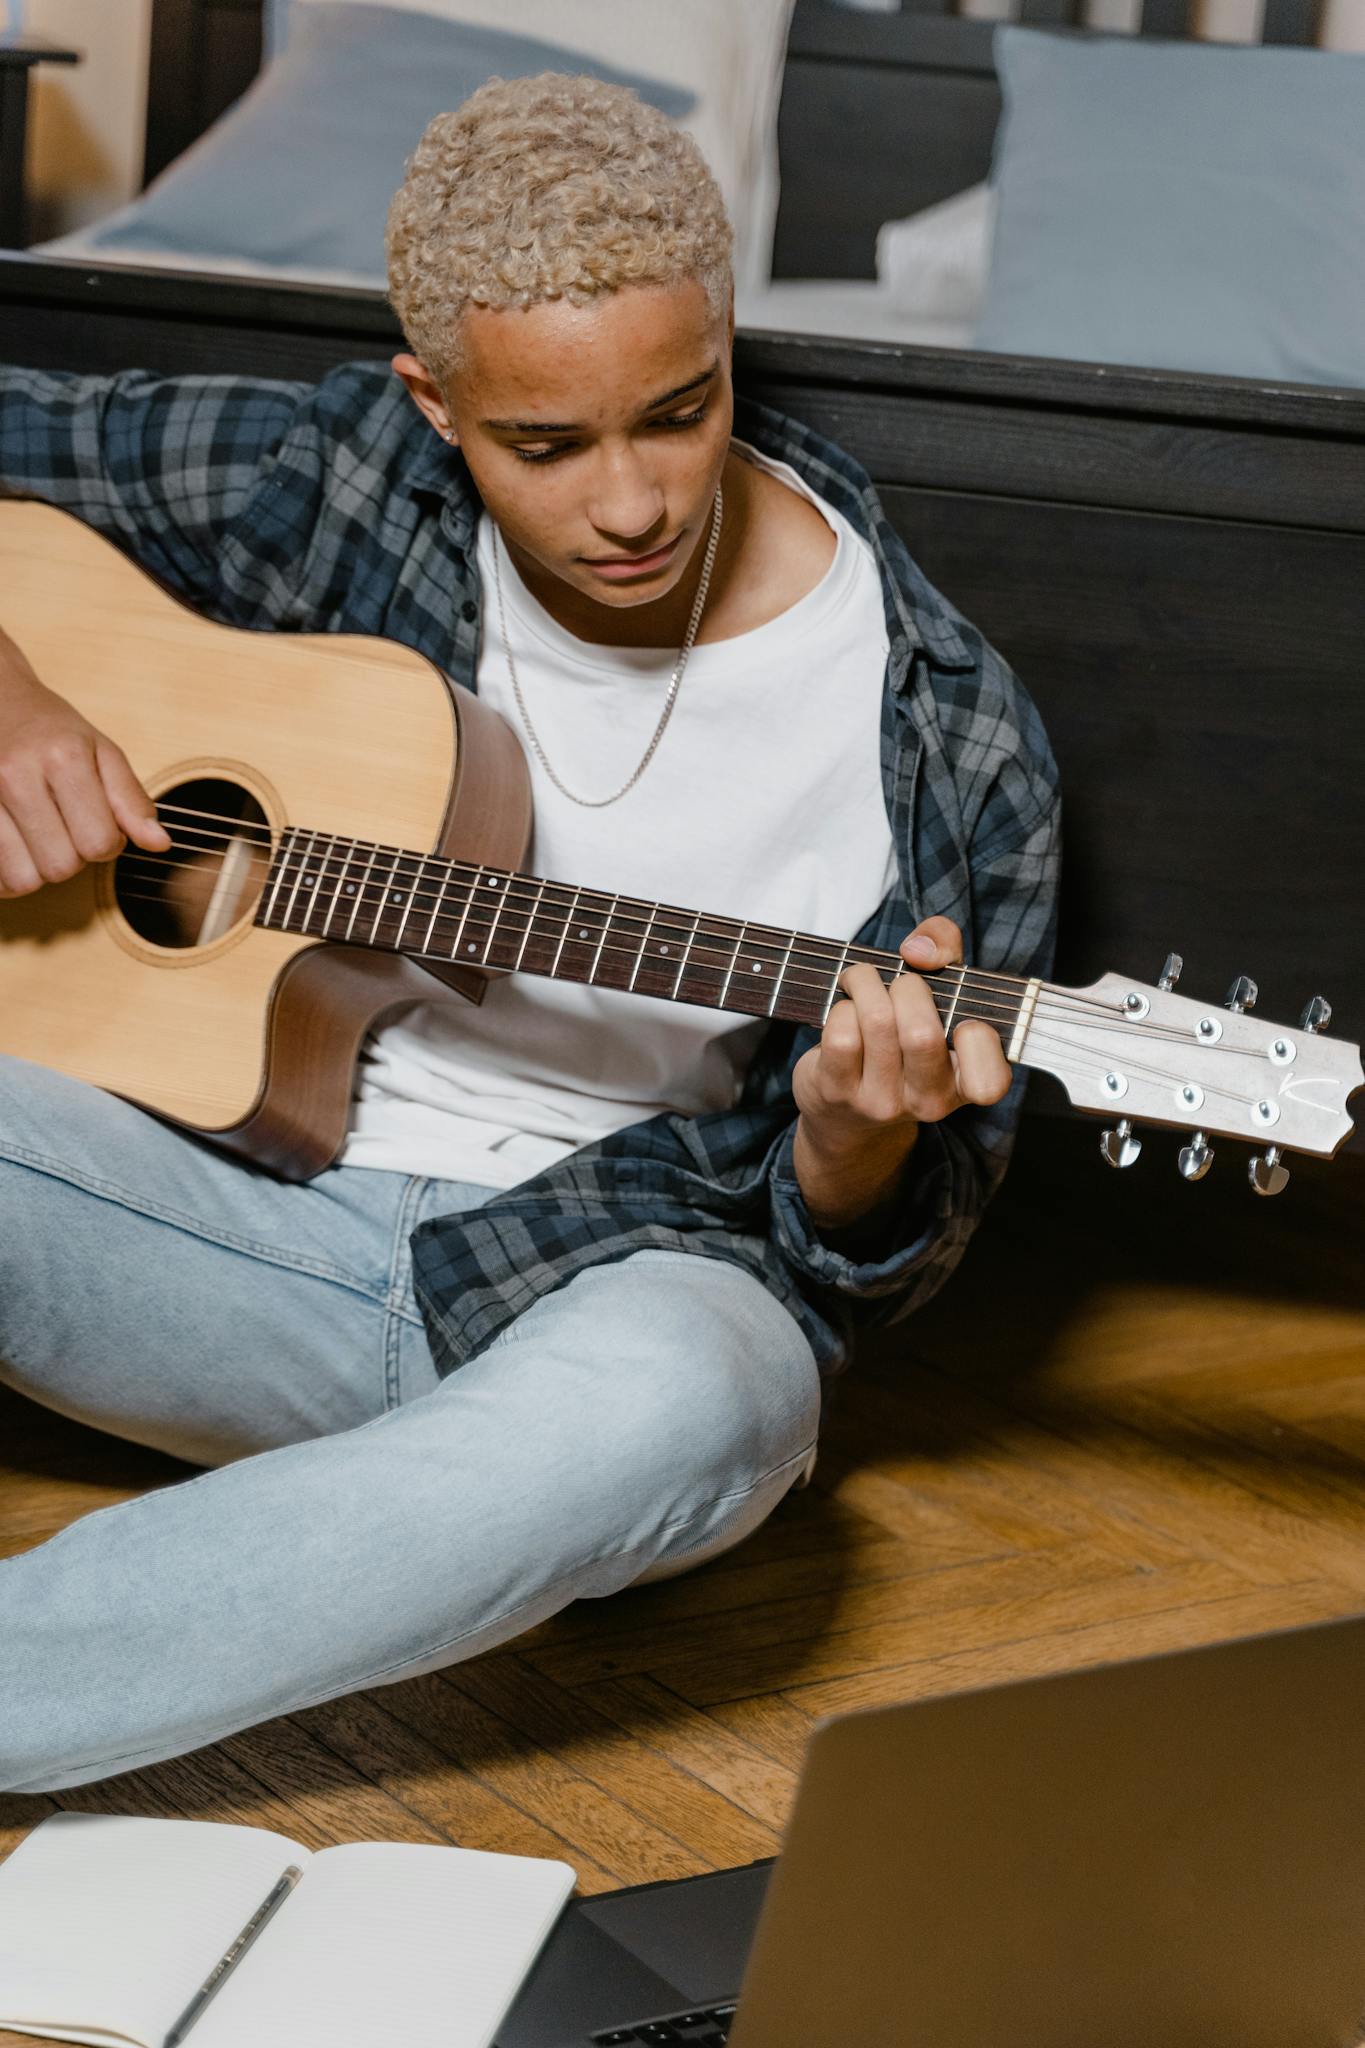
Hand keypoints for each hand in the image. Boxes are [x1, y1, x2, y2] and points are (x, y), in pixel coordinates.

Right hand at [0, 628, 168, 897]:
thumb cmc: (51, 730)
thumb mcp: (102, 752)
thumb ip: (131, 800)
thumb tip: (160, 844)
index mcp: (62, 758)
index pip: (98, 843)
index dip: (107, 844)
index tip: (97, 823)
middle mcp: (14, 776)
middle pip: (60, 867)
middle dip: (72, 858)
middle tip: (64, 828)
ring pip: (21, 880)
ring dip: (36, 869)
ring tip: (36, 837)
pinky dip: (6, 874)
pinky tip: (14, 847)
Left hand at [792, 915, 1012, 1160]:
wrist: (847, 1108)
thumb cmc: (905, 1035)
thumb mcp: (939, 990)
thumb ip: (945, 946)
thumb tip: (918, 951)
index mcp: (965, 1083)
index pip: (989, 1082)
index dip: (978, 1041)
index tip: (962, 1020)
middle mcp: (929, 1102)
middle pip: (921, 1033)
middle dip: (907, 988)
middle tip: (901, 985)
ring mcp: (882, 1102)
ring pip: (877, 1023)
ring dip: (867, 984)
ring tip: (864, 982)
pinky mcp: (838, 1093)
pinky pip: (841, 1034)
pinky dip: (842, 1007)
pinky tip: (845, 1011)